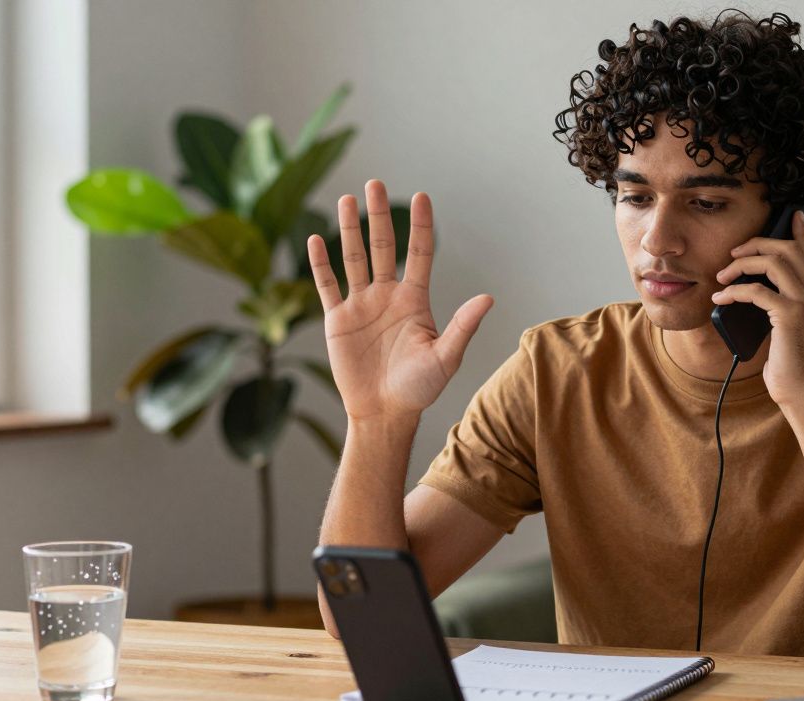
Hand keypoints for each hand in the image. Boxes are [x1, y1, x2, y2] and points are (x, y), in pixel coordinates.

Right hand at [306, 180, 493, 421]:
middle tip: (374, 183)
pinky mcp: (337, 320)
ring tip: (347, 199)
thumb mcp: (445, 357)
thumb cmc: (420, 388)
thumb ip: (463, 326)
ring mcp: (361, 306)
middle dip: (379, 216)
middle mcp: (387, 296)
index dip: (420, 226)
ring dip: (349, 230)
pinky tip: (315, 239)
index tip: (422, 197)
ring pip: (354, 258)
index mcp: (415, 300)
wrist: (385, 413)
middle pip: (382, 246)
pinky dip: (320, 264)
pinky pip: (327, 286)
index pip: (418, 254)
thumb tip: (488, 298)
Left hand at [710, 209, 803, 407]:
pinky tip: (720, 298)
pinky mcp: (789, 316)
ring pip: (773, 262)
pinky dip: (733, 291)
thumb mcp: (790, 328)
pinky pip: (756, 291)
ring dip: (741, 264)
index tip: (790, 215)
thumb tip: (756, 288)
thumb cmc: (792, 363)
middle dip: (756, 244)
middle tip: (733, 254)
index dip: (798, 231)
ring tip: (722, 276)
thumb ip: (784, 304)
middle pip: (787, 249)